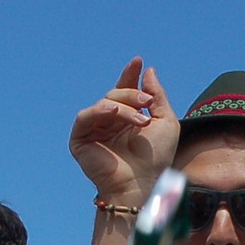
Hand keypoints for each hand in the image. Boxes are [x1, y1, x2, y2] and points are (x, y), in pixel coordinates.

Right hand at [69, 58, 180, 204]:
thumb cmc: (156, 159)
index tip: (138, 61)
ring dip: (123, 106)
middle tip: (147, 104)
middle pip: (115, 95)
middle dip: (132, 95)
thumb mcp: (165, 121)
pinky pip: (85, 117)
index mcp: (126, 120)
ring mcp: (93, 132)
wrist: (141, 182)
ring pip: (104, 104)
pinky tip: (113, 112)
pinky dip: (99, 110)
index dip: (129, 76)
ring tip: (140, 120)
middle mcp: (108, 124)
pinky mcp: (79, 141)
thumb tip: (146, 70)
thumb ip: (157, 95)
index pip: (124, 92)